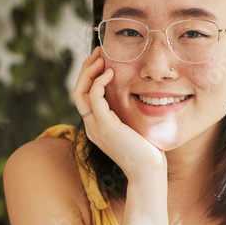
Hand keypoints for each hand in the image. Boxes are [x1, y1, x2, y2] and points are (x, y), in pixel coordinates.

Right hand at [72, 47, 165, 180]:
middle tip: (99, 52)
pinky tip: (112, 72)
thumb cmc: (147, 151)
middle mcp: (91, 126)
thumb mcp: (134, 126)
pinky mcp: (105, 126)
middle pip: (76, 91)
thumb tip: (135, 91)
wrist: (149, 172)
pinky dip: (99, 82)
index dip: (89, 76)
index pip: (83, 96)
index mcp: (96, 126)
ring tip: (102, 58)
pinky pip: (94, 98)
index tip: (102, 59)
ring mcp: (95, 127)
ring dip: (89, 71)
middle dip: (86, 69)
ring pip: (79, 92)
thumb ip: (127, 111)